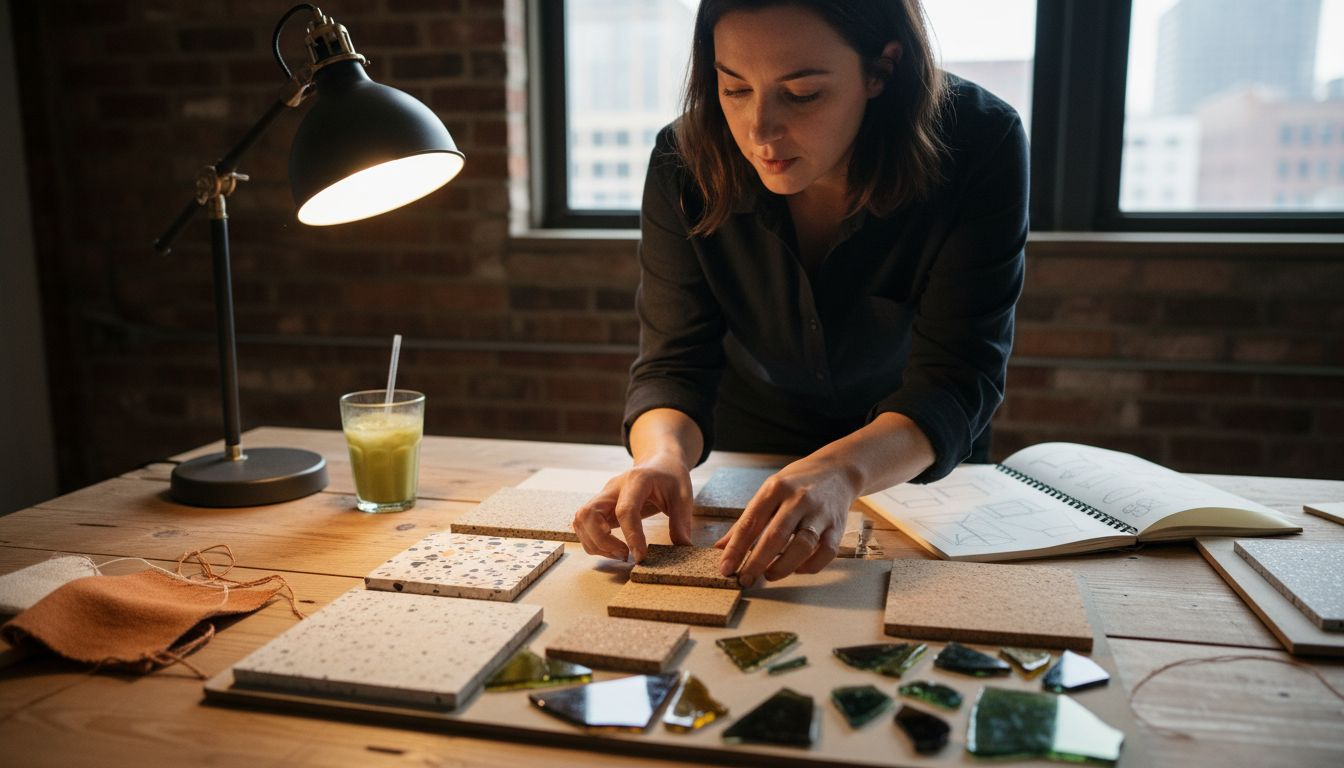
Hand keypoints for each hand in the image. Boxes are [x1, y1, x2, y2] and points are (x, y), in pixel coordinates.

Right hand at [571, 452, 693, 561]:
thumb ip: (681, 522)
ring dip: (594, 543)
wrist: (659, 461)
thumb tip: (683, 548)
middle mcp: (613, 487)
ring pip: (581, 520)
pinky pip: (584, 524)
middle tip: (625, 555)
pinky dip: (592, 541)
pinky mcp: (600, 506)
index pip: (625, 510)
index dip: (631, 536)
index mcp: (636, 480)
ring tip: (620, 553)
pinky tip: (612, 548)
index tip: (640, 556)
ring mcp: (603, 496)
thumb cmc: (670, 476)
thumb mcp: (683, 496)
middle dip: (602, 541)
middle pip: (589, 514)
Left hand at [715, 458, 857, 586]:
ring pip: (802, 547)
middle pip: (775, 536)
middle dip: (757, 562)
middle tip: (745, 579)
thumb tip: (721, 548)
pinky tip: (796, 569)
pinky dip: (809, 566)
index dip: (736, 548)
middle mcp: (798, 500)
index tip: (725, 568)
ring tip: (769, 575)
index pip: (750, 522)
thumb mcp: (768, 492)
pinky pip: (825, 553)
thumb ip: (747, 521)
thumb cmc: (797, 484)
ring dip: (783, 567)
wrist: (837, 470)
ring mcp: (820, 514)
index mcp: (775, 489)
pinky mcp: (837, 527)